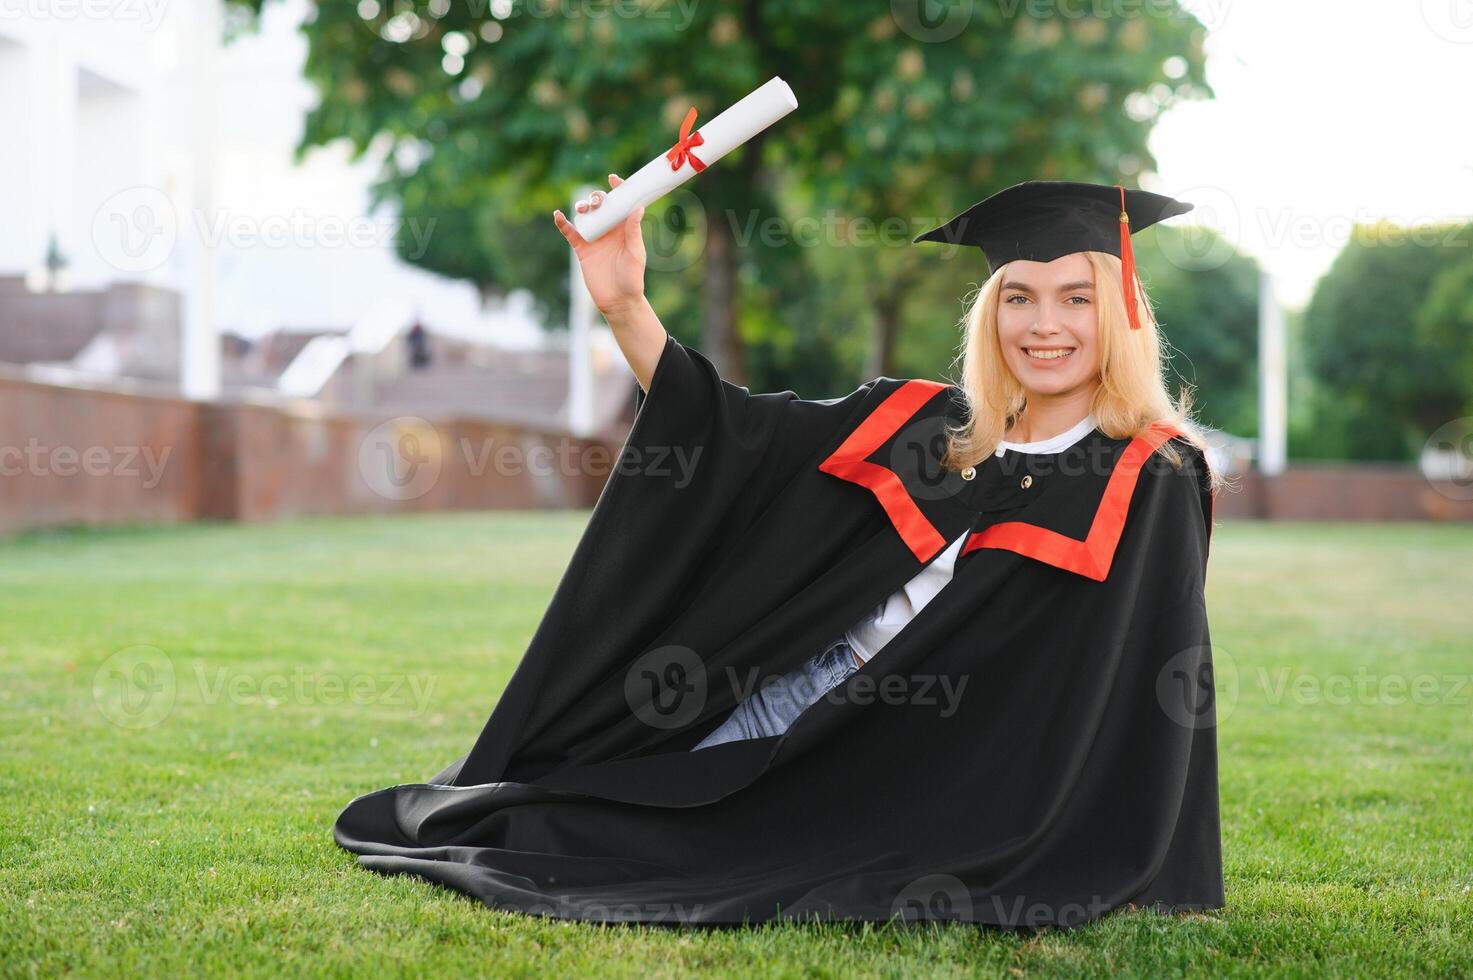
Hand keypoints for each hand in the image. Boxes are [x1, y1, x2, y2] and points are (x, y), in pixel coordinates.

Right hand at [552, 173, 646, 316]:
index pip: (621, 203)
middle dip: (597, 198)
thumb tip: (638, 207)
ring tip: (583, 209)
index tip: (613, 179)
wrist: (618, 301)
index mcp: (624, 227)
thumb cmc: (632, 278)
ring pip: (585, 216)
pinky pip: (570, 232)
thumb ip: (634, 231)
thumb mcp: (635, 254)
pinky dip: (563, 223)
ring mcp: (594, 238)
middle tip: (597, 201)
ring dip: (582, 208)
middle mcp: (609, 229)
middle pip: (600, 206)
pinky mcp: (582, 249)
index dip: (618, 189)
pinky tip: (558, 215)